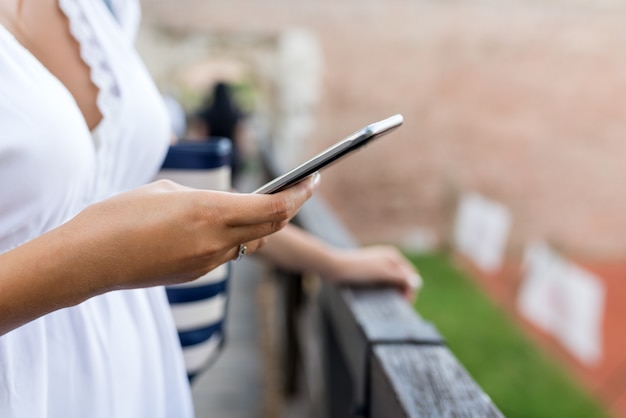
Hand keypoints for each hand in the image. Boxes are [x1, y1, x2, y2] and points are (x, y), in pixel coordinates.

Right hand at [59, 174, 319, 290]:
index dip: (300, 194)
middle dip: (290, 206)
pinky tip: (215, 227)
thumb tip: (230, 208)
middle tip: (298, 189)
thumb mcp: (167, 191)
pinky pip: (226, 254)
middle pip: (273, 227)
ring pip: (250, 242)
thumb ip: (208, 200)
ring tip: (254, 205)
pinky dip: (231, 238)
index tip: (313, 179)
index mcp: (211, 211)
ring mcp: (208, 263)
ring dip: (258, 224)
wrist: (89, 259)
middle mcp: (217, 241)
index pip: (275, 207)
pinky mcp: (196, 275)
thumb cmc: (120, 215)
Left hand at [326, 246, 421, 301]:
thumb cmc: (357, 269)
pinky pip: (384, 283)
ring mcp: (379, 266)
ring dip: (395, 292)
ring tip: (390, 304)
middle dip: (404, 292)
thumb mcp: (382, 272)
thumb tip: (417, 282)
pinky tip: (381, 298)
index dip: (411, 290)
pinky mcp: (370, 273)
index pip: (411, 275)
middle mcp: (388, 259)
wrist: (333, 268)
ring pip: (394, 282)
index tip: (405, 304)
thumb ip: (400, 277)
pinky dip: (386, 291)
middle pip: (403, 279)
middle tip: (399, 306)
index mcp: (393, 256)